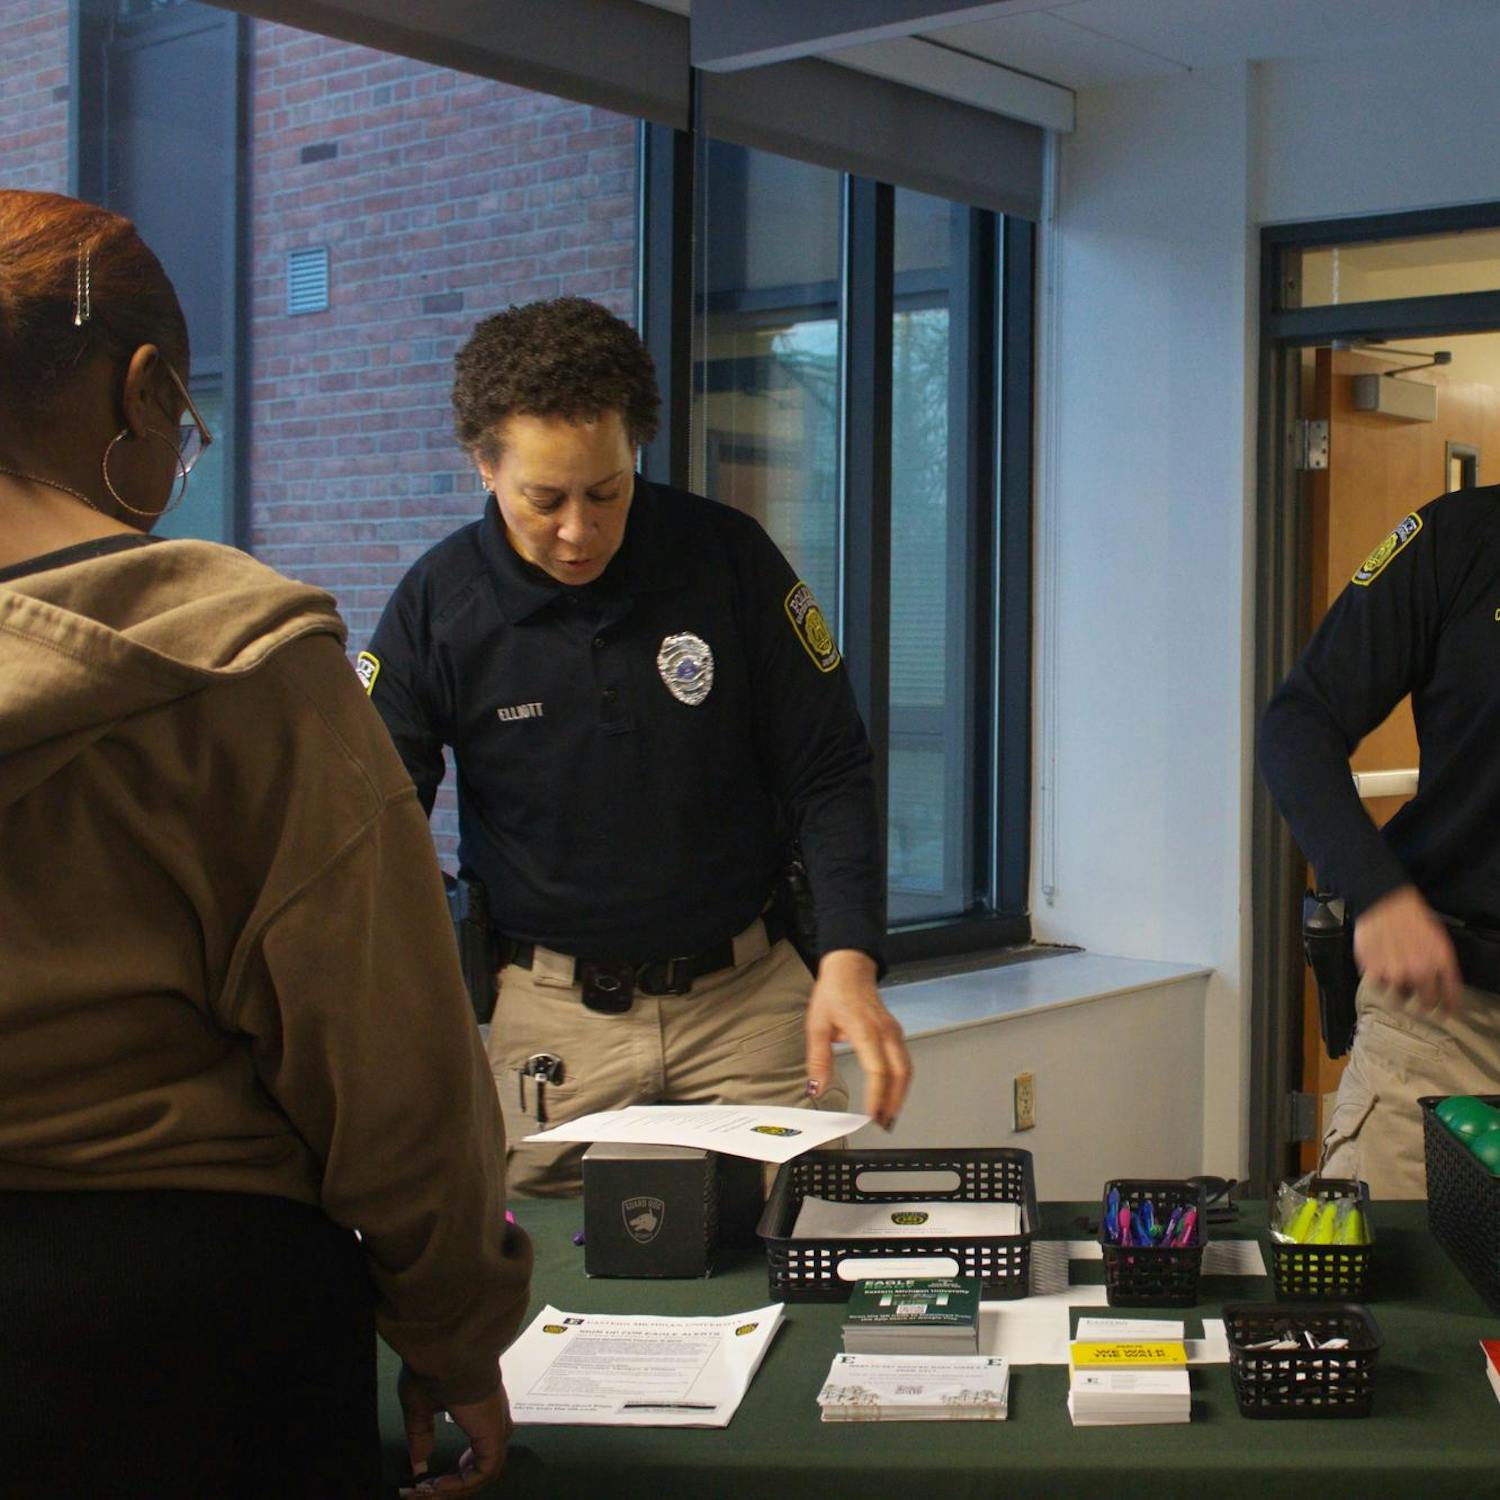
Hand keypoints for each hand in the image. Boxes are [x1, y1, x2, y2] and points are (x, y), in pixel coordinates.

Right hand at [398, 1365, 511, 1496]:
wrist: (448, 1350)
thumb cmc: (435, 1368)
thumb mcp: (420, 1404)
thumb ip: (421, 1434)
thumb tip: (418, 1463)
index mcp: (482, 1409)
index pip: (479, 1451)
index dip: (457, 1472)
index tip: (428, 1482)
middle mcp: (494, 1420)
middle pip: (483, 1466)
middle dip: (454, 1485)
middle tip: (425, 1493)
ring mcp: (496, 1428)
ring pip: (484, 1472)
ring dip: (454, 1489)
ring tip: (427, 1493)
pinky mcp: (493, 1436)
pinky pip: (483, 1473)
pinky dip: (460, 1486)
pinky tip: (436, 1487)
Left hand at [805, 949, 911, 1128]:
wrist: (850, 968)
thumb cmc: (834, 993)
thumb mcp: (817, 1025)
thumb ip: (818, 1060)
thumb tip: (816, 1088)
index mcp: (865, 1030)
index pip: (878, 1069)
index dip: (877, 1096)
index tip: (870, 1115)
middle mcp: (885, 1032)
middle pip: (900, 1073)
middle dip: (895, 1101)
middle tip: (883, 1123)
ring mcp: (894, 1031)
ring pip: (906, 1068)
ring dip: (900, 1094)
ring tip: (887, 1114)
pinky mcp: (895, 1033)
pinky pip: (904, 1061)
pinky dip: (901, 1081)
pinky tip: (891, 1094)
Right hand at [1353, 884, 1460, 1015]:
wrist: (1383, 901)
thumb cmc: (1412, 916)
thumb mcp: (1438, 939)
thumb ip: (1441, 965)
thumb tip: (1442, 987)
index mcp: (1440, 963)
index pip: (1451, 997)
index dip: (1450, 1007)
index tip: (1446, 1012)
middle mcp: (1419, 972)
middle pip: (1425, 1004)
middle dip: (1424, 1004)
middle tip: (1419, 999)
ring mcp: (1394, 973)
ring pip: (1399, 998)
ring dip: (1398, 992)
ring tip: (1396, 980)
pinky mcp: (1372, 970)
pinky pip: (1378, 984)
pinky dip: (1379, 979)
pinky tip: (1380, 966)